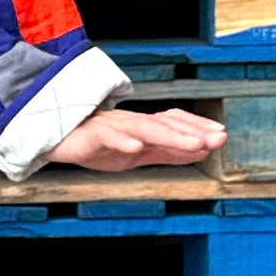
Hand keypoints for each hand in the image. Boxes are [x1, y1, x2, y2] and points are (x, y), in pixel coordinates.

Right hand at [47, 107, 225, 171]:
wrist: (54, 140)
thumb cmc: (96, 145)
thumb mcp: (137, 154)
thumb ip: (167, 152)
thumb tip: (201, 150)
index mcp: (140, 126)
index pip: (172, 121)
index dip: (196, 125)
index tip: (221, 134)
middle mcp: (129, 122)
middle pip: (164, 124)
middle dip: (192, 131)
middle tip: (219, 138)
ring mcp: (110, 127)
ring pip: (143, 128)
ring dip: (170, 135)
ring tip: (194, 144)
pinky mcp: (89, 135)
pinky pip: (107, 136)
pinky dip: (122, 140)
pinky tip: (136, 146)